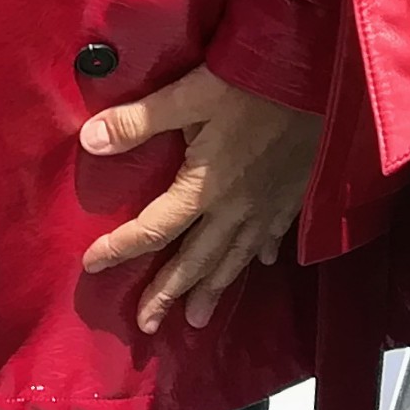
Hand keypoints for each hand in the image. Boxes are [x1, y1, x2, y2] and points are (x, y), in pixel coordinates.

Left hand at [77, 64, 320, 334]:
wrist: (322, 84)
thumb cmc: (253, 84)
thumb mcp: (190, 94)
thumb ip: (139, 120)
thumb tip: (87, 141)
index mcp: (203, 188)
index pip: (154, 229)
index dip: (121, 248)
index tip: (93, 266)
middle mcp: (235, 208)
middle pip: (196, 259)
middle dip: (169, 292)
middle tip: (147, 326)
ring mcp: (268, 206)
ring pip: (235, 258)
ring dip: (213, 289)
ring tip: (197, 319)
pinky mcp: (293, 195)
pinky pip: (272, 235)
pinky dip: (260, 253)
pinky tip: (260, 264)